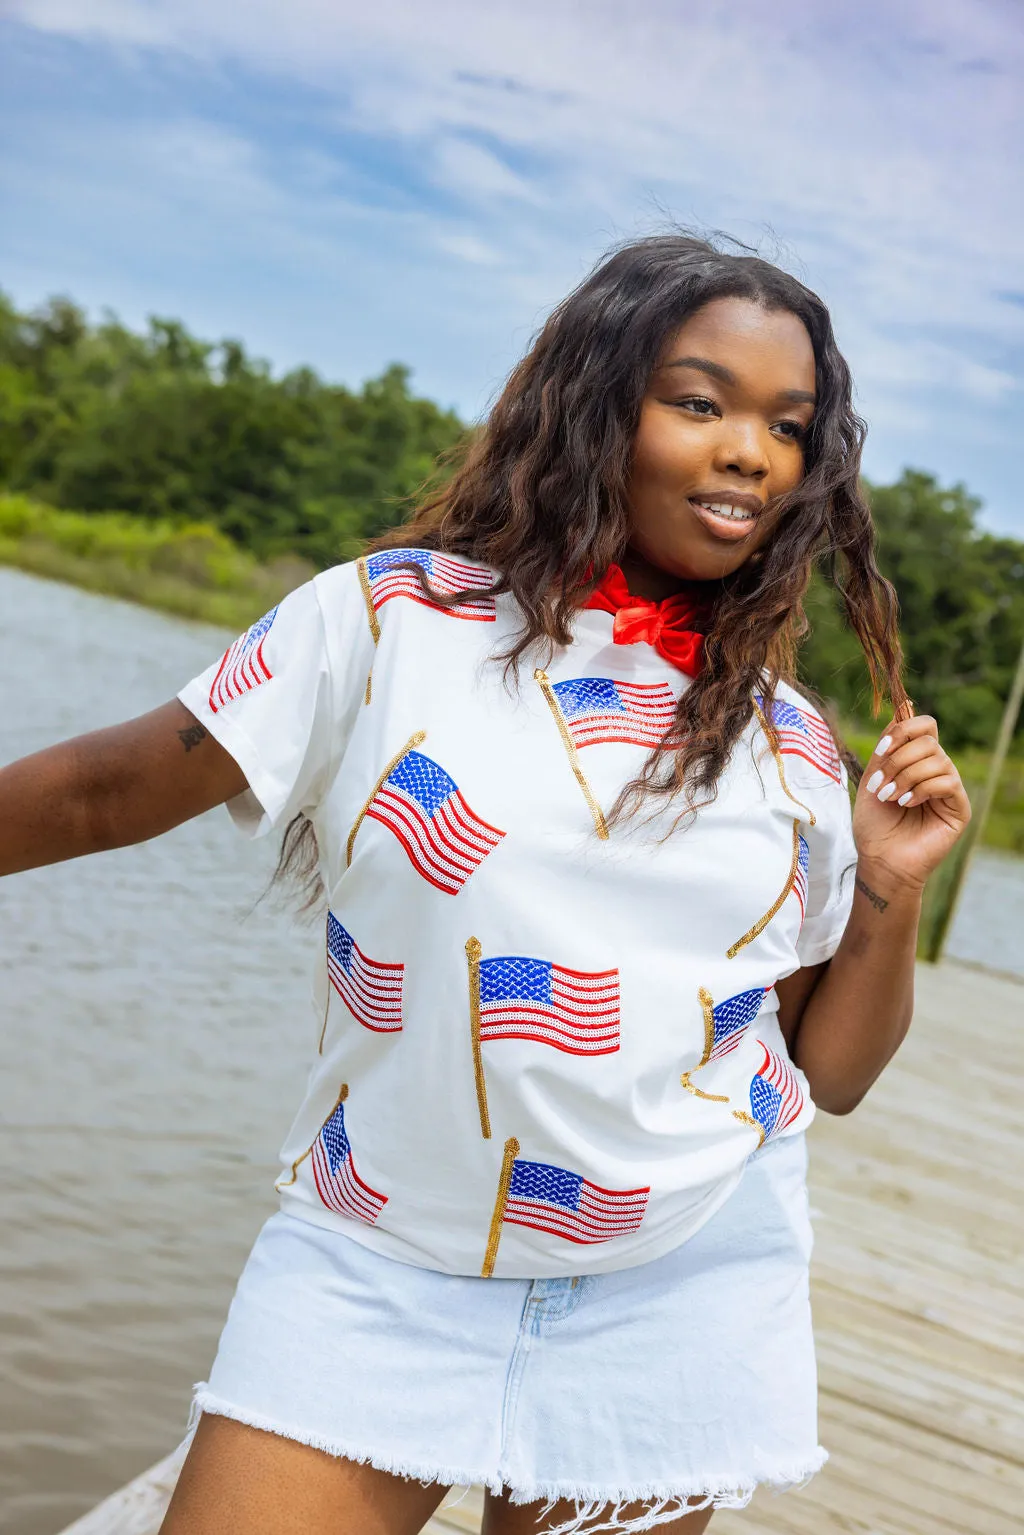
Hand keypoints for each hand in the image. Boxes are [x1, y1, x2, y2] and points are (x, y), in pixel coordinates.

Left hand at [852, 715, 971, 889]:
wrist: (879, 860)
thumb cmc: (874, 824)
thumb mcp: (873, 777)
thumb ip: (887, 746)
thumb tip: (904, 705)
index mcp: (916, 760)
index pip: (925, 726)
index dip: (903, 730)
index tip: (880, 751)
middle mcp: (936, 770)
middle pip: (929, 740)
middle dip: (898, 759)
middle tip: (881, 785)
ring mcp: (949, 788)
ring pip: (937, 759)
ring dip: (906, 777)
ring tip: (890, 798)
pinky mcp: (959, 808)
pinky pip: (947, 781)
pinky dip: (923, 789)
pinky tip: (907, 804)